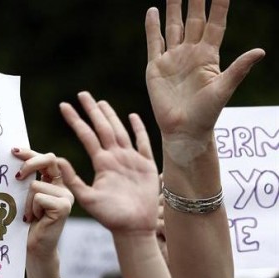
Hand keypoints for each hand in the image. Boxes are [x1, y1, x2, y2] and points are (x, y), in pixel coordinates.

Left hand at [13, 149, 73, 259]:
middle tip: (16, 177)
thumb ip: (24, 180)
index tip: (14, 151)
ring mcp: (65, 197)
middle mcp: (62, 188)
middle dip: (30, 164)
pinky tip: (34, 220)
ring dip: (26, 201)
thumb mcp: (23, 197)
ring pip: (35, 185)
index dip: (30, 153)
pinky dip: (30, 209)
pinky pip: (38, 198)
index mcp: (54, 182)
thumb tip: (12, 160)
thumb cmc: (24, 223)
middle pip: (49, 160)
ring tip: (29, 215)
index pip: (45, 159)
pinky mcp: (64, 207)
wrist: (32, 248)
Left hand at [57, 92, 158, 234]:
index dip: (76, 120)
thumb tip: (57, 160)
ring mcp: (131, 160)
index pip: (86, 135)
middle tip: (82, 94)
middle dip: (92, 111)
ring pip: (121, 131)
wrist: (133, 228)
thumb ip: (72, 179)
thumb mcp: (86, 198)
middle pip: (103, 128)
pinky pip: (144, 143)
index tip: (64, 106)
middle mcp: (115, 158)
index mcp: (101, 163)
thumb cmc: (109, 216)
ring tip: (101, 102)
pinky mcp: (147, 165)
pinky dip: (139, 129)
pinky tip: (132, 116)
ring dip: (111, 116)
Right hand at [145, 0, 263, 142]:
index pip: (215, 24)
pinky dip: (152, 27)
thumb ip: (238, 69)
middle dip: (195, 1)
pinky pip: (154, 42)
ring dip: (173, 9)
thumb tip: (260, 51)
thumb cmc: (206, 114)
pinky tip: (153, 12)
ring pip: (174, 27)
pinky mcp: (156, 67)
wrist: (183, 130)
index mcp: (209, 56)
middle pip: (194, 20)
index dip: (219, 6)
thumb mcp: (224, 90)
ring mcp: (172, 58)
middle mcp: (190, 53)